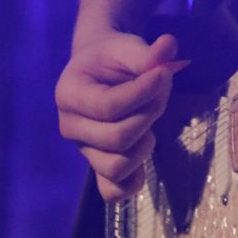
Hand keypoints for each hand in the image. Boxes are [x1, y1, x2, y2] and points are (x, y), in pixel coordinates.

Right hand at [55, 30, 183, 200]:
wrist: (100, 69)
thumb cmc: (112, 57)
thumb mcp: (126, 47)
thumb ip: (146, 53)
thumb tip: (168, 46)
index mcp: (69, 94)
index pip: (109, 106)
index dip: (143, 92)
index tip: (164, 73)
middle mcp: (70, 127)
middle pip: (116, 137)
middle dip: (149, 114)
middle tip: (161, 92)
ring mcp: (83, 150)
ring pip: (116, 166)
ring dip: (145, 144)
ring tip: (150, 120)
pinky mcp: (98, 166)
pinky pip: (113, 191)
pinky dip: (134, 179)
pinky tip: (145, 150)